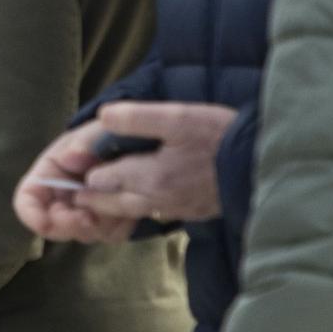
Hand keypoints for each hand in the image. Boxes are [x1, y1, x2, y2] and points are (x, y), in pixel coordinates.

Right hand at [15, 122, 137, 242]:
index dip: (31, 216)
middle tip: (89, 219)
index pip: (27, 201)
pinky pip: (113, 233)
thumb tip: (71, 158)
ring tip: (119, 200)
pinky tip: (131, 205)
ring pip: (86, 233)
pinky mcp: (109, 223)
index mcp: (47, 178)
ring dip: (100, 224)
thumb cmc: (104, 135)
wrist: (134, 144)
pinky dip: (122, 224)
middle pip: (54, 226)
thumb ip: (84, 142)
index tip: (45, 224)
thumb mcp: (94, 132)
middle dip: (70, 225)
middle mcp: (62, 201)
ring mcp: (85, 214)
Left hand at [77, 101, 231, 224]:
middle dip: (89, 197)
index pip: (99, 182)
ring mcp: (174, 208)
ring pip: (130, 211)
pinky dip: (137, 207)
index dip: (83, 172)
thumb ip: (136, 118)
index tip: (69, 165)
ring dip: (110, 204)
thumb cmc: (221, 137)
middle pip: (110, 203)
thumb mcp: (178, 117)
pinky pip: (152, 213)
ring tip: (96, 192)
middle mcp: (157, 199)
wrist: (264, 165)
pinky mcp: (190, 211)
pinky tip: (137, 194)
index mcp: (150, 177)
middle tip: (72, 189)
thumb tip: (102, 117)